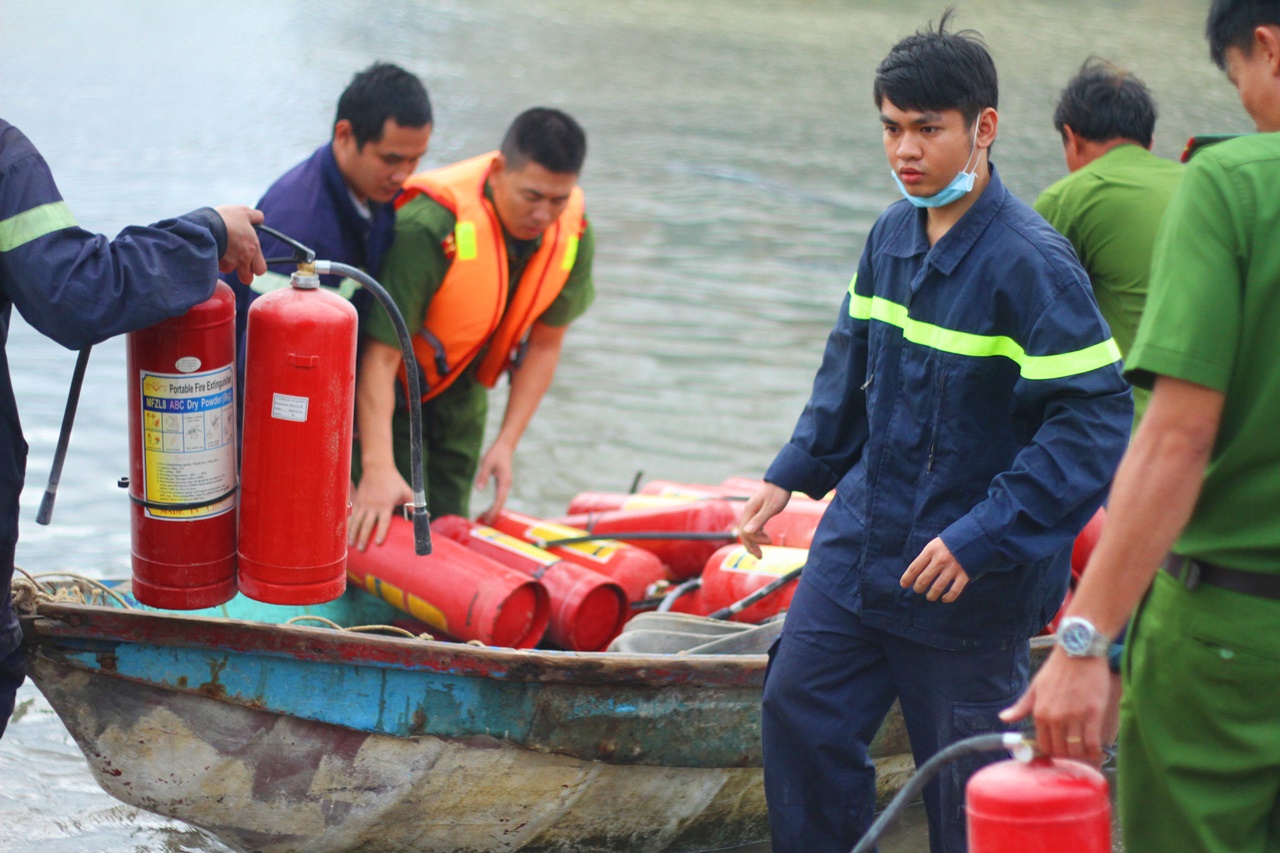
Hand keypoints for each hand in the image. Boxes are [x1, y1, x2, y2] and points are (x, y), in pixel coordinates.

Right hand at [214, 205, 265, 284]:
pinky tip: (211, 249)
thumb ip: (255, 216)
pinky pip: (216, 267)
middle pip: (247, 278)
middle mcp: (242, 260)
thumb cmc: (226, 218)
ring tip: (221, 249)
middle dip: (243, 273)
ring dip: (226, 264)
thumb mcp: (244, 212)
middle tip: (237, 261)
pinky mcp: (215, 265)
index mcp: (253, 249)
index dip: (256, 267)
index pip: (261, 270)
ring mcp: (228, 264)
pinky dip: (215, 261)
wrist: (204, 225)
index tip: (251, 260)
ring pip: (229, 270)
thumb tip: (260, 219)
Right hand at [348, 467, 412, 550]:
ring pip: (357, 522)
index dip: (381, 532)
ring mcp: (364, 504)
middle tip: (362, 550)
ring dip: (353, 534)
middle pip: (367, 525)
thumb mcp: (406, 492)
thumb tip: (426, 515)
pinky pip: (352, 516)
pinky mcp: (358, 501)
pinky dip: (348, 525)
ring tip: (351, 545)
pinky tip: (346, 534)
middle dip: (364, 538)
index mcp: (386, 505)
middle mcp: (373, 506)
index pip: (383, 522)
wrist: (378, 468)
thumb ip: (414, 505)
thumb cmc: (394, 481)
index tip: (379, 543)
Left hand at [475, 440, 514, 523]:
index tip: (488, 518)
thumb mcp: (487, 463)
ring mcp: (505, 485)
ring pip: (500, 501)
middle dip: (493, 514)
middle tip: (484, 523)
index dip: (494, 510)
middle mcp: (506, 485)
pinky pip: (499, 498)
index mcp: (504, 482)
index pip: (499, 500)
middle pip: (501, 503)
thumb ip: (483, 476)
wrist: (505, 447)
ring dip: (494, 510)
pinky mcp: (502, 484)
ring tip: (485, 519)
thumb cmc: (495, 454)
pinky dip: (494, 505)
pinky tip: (488, 509)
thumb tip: (479, 490)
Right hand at [738, 483, 790, 557]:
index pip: (745, 531)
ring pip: (749, 529)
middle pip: (744, 532)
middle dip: (751, 545)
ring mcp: (752, 510)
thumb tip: (747, 533)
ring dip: (755, 540)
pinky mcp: (758, 510)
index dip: (754, 542)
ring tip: (763, 548)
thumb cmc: (778, 493)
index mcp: (749, 511)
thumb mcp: (771, 508)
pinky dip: (758, 533)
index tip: (767, 546)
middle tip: (760, 557)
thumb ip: (759, 520)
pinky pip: (754, 525)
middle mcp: (748, 511)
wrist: (782, 480)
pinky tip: (765, 536)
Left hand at [900, 537, 968, 601]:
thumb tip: (916, 572)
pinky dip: (948, 598)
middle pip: (923, 580)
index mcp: (931, 550)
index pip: (914, 568)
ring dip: (931, 595)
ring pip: (937, 588)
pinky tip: (944, 599)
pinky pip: (954, 591)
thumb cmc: (952, 541)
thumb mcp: (936, 543)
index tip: (904, 584)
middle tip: (918, 590)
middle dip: (918, 588)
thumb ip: (927, 556)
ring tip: (930, 597)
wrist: (976, 536)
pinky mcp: (964, 575)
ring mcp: (952, 568)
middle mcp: (940, 560)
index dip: (907, 579)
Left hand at [1000, 648, 1109, 764]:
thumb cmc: (1056, 669)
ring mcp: (1075, 716)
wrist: (1079, 652)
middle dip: (1066, 755)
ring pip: (1076, 749)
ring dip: (1080, 754)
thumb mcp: (1035, 687)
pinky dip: (1094, 750)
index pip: (1043, 745)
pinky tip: (1095, 749)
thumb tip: (1003, 719)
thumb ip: (1021, 707)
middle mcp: (1055, 717)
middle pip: (1060, 750)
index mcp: (1040, 712)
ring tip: (1083, 750)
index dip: (1050, 752)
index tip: (1057, 751)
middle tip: (1072, 751)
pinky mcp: (1094, 714)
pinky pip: (1093, 742)